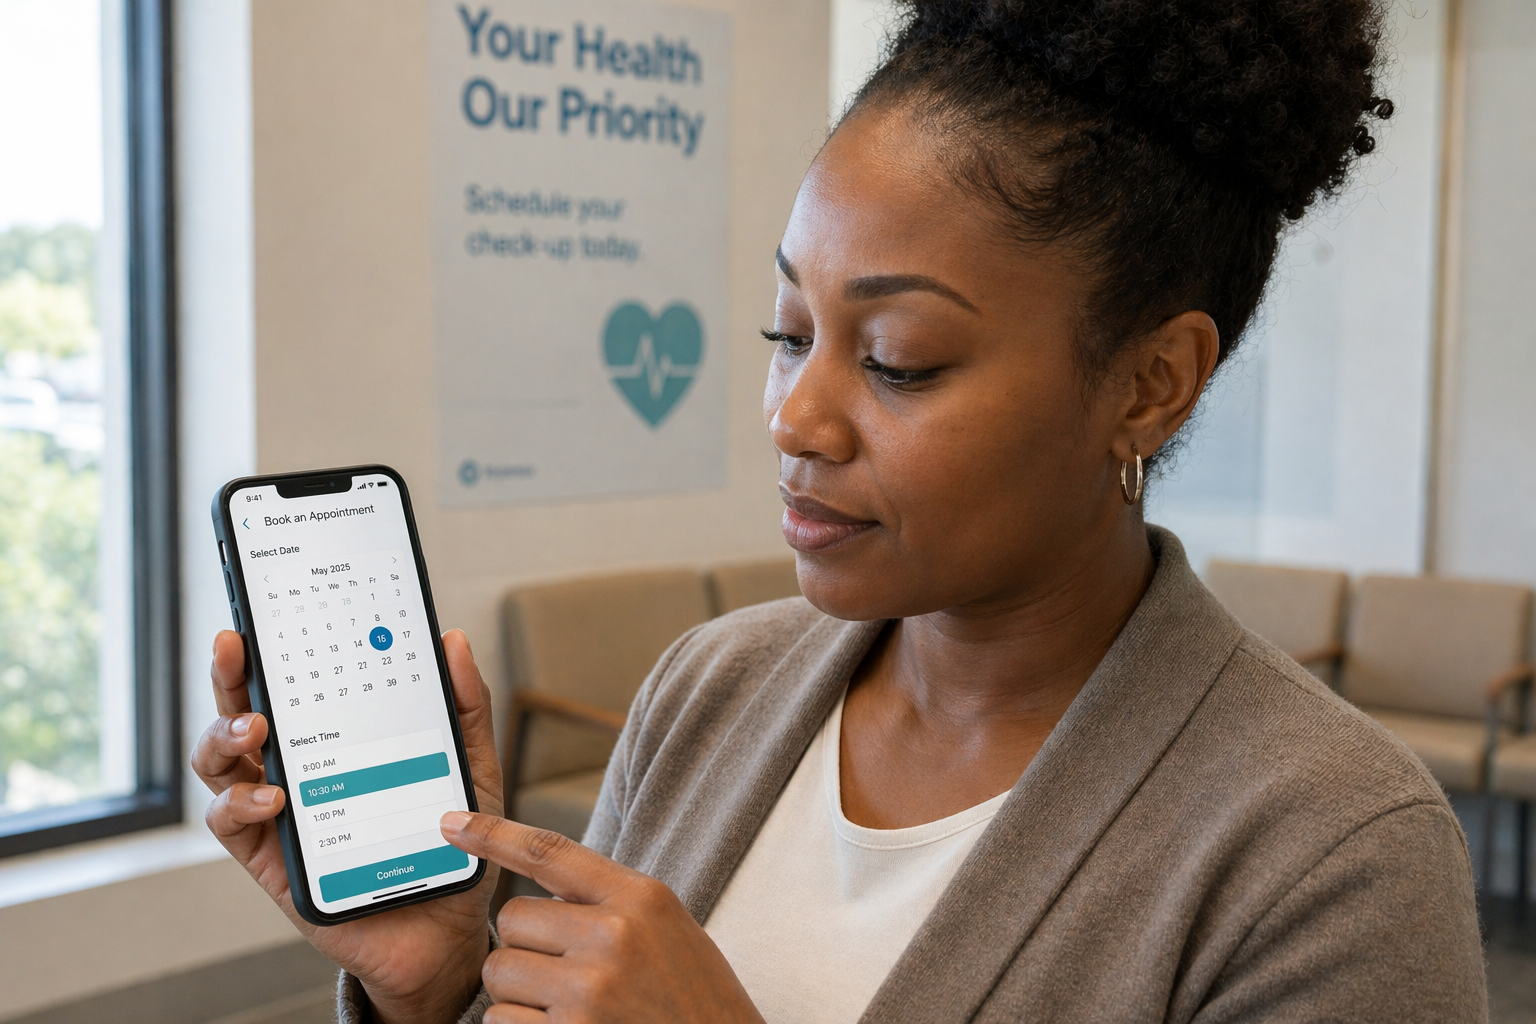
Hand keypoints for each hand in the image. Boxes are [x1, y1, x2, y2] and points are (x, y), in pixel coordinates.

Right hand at [191, 628, 502, 1023]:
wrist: (446, 930)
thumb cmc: (450, 844)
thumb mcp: (469, 767)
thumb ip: (463, 708)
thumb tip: (452, 641)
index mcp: (339, 739)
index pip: (295, 685)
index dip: (271, 650)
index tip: (262, 616)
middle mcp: (299, 769)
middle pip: (243, 713)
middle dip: (230, 677)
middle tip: (235, 649)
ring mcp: (279, 813)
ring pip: (220, 764)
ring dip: (223, 736)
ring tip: (255, 728)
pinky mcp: (271, 860)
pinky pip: (231, 824)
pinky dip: (240, 802)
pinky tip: (272, 796)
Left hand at [440, 813, 764, 1023]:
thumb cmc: (691, 994)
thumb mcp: (666, 926)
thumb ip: (608, 901)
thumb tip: (536, 894)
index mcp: (639, 898)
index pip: (549, 852)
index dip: (493, 834)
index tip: (451, 824)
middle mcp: (612, 938)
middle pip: (511, 920)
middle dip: (524, 946)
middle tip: (565, 970)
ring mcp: (588, 992)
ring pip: (499, 973)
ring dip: (518, 993)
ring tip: (570, 1006)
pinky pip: (501, 1021)